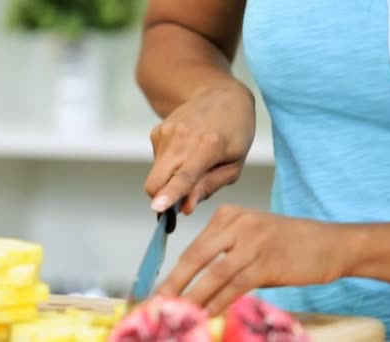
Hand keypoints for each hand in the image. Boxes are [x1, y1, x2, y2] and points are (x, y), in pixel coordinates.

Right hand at [145, 83, 254, 214]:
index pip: (184, 176)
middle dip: (162, 197)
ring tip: (193, 163)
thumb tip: (185, 208)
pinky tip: (185, 151)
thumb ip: (209, 187)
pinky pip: (157, 162)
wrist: (219, 94)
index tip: (157, 208)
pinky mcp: (156, 132)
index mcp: (207, 146)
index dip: (169, 194)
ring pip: (156, 174)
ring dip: (169, 179)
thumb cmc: (234, 132)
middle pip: (155, 181)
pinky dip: (169, 165)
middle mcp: (181, 138)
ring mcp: (165, 133)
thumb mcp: (234, 165)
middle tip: (182, 199)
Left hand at [155, 205, 348, 315]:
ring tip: (178, 314)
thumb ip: (223, 252)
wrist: (331, 243)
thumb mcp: (251, 235)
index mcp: (228, 215)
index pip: (193, 247)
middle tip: (158, 303)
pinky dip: (220, 302)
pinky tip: (208, 314)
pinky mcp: (268, 262)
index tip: (161, 291)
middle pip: (195, 257)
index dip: (174, 273)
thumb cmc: (288, 242)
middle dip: (174, 284)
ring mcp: (253, 242)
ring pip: (214, 274)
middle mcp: (237, 224)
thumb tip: (194, 282)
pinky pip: (236, 286)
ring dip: (194, 298)